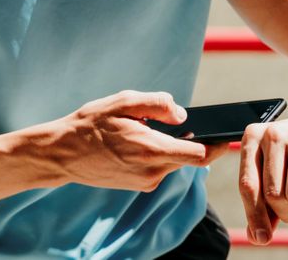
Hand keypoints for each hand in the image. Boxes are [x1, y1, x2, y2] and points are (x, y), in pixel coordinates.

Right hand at [54, 90, 228, 191]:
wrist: (62, 154)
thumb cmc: (90, 125)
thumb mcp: (122, 102)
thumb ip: (157, 104)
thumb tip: (182, 115)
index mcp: (151, 150)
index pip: (200, 154)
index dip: (217, 145)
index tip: (225, 133)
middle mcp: (152, 172)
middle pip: (189, 158)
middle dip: (192, 139)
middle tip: (179, 120)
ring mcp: (145, 182)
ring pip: (173, 161)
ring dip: (170, 145)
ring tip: (146, 127)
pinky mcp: (138, 185)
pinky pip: (159, 167)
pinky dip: (157, 153)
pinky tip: (138, 140)